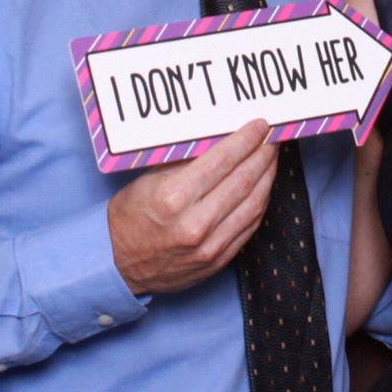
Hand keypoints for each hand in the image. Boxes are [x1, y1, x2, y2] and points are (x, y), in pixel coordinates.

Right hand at [107, 119, 278, 294]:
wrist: (119, 264)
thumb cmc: (131, 217)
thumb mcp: (149, 180)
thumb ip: (185, 162)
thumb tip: (220, 140)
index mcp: (174, 198)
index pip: (223, 161)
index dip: (246, 140)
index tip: (259, 126)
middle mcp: (195, 224)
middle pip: (243, 181)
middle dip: (262, 155)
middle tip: (272, 138)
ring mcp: (209, 247)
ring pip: (253, 205)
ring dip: (267, 178)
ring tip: (271, 159)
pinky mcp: (218, 261)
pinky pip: (249, 227)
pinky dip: (260, 203)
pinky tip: (263, 187)